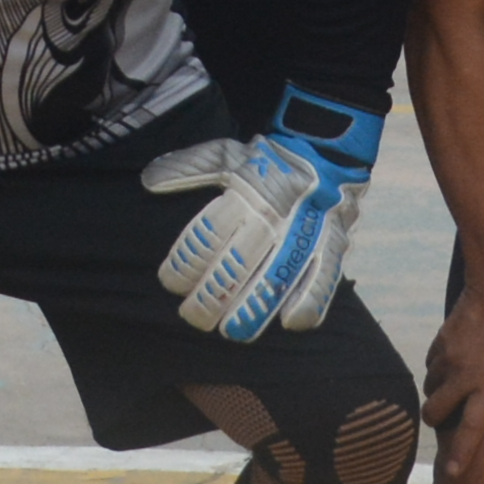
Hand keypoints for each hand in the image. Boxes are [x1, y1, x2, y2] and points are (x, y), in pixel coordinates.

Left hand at [143, 89, 380, 339]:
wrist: (326, 151)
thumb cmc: (266, 161)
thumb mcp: (226, 155)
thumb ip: (189, 168)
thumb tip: (149, 181)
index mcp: (244, 192)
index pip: (207, 235)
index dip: (185, 264)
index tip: (170, 283)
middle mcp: (274, 215)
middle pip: (236, 264)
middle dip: (210, 296)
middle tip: (192, 316)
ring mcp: (306, 231)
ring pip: (276, 278)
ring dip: (253, 309)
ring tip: (231, 332)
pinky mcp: (334, 243)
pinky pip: (325, 277)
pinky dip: (309, 302)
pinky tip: (288, 322)